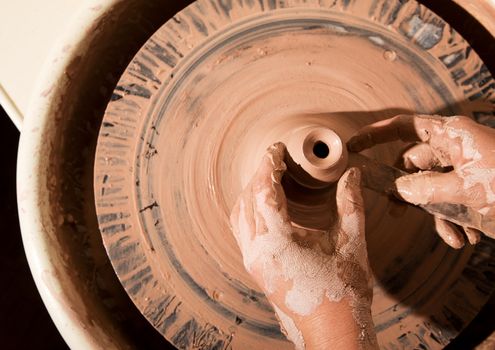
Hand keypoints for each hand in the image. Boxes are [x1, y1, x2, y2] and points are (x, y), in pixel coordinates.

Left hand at [230, 143, 376, 349]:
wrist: (333, 330)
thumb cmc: (344, 292)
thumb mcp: (352, 244)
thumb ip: (351, 204)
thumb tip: (351, 173)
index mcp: (278, 241)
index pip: (263, 190)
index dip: (269, 164)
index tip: (277, 149)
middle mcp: (258, 251)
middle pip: (248, 199)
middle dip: (260, 175)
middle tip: (276, 159)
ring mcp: (253, 261)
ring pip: (240, 215)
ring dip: (251, 192)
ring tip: (269, 178)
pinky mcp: (255, 268)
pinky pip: (242, 231)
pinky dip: (250, 210)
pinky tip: (266, 205)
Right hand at [348, 114, 494, 247]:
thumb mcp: (465, 190)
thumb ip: (423, 189)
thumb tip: (398, 191)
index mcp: (452, 135)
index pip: (404, 127)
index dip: (376, 134)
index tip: (353, 145)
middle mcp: (456, 147)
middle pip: (415, 164)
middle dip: (412, 193)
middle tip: (400, 211)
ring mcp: (466, 167)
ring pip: (433, 188)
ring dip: (438, 214)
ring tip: (455, 236)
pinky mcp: (475, 185)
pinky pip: (452, 199)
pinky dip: (454, 219)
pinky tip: (464, 238)